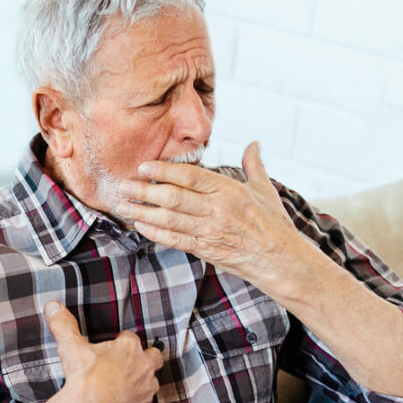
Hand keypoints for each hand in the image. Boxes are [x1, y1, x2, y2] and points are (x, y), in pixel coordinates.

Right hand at [44, 300, 162, 402]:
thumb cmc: (85, 376)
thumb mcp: (71, 346)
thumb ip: (64, 325)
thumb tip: (53, 306)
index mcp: (128, 348)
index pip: (131, 337)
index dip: (123, 340)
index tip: (115, 343)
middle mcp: (142, 366)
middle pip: (154, 357)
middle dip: (146, 358)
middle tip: (132, 362)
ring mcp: (145, 389)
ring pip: (154, 384)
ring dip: (145, 385)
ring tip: (132, 386)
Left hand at [117, 141, 306, 292]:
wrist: (280, 259)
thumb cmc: (273, 224)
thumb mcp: (265, 190)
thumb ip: (254, 165)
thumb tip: (254, 143)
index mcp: (228, 190)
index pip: (190, 176)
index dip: (164, 170)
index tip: (143, 167)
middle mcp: (216, 209)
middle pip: (173, 197)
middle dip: (144, 191)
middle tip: (122, 186)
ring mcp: (209, 230)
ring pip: (169, 219)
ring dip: (143, 212)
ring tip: (123, 206)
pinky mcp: (205, 249)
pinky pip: (175, 239)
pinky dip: (155, 233)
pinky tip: (140, 226)